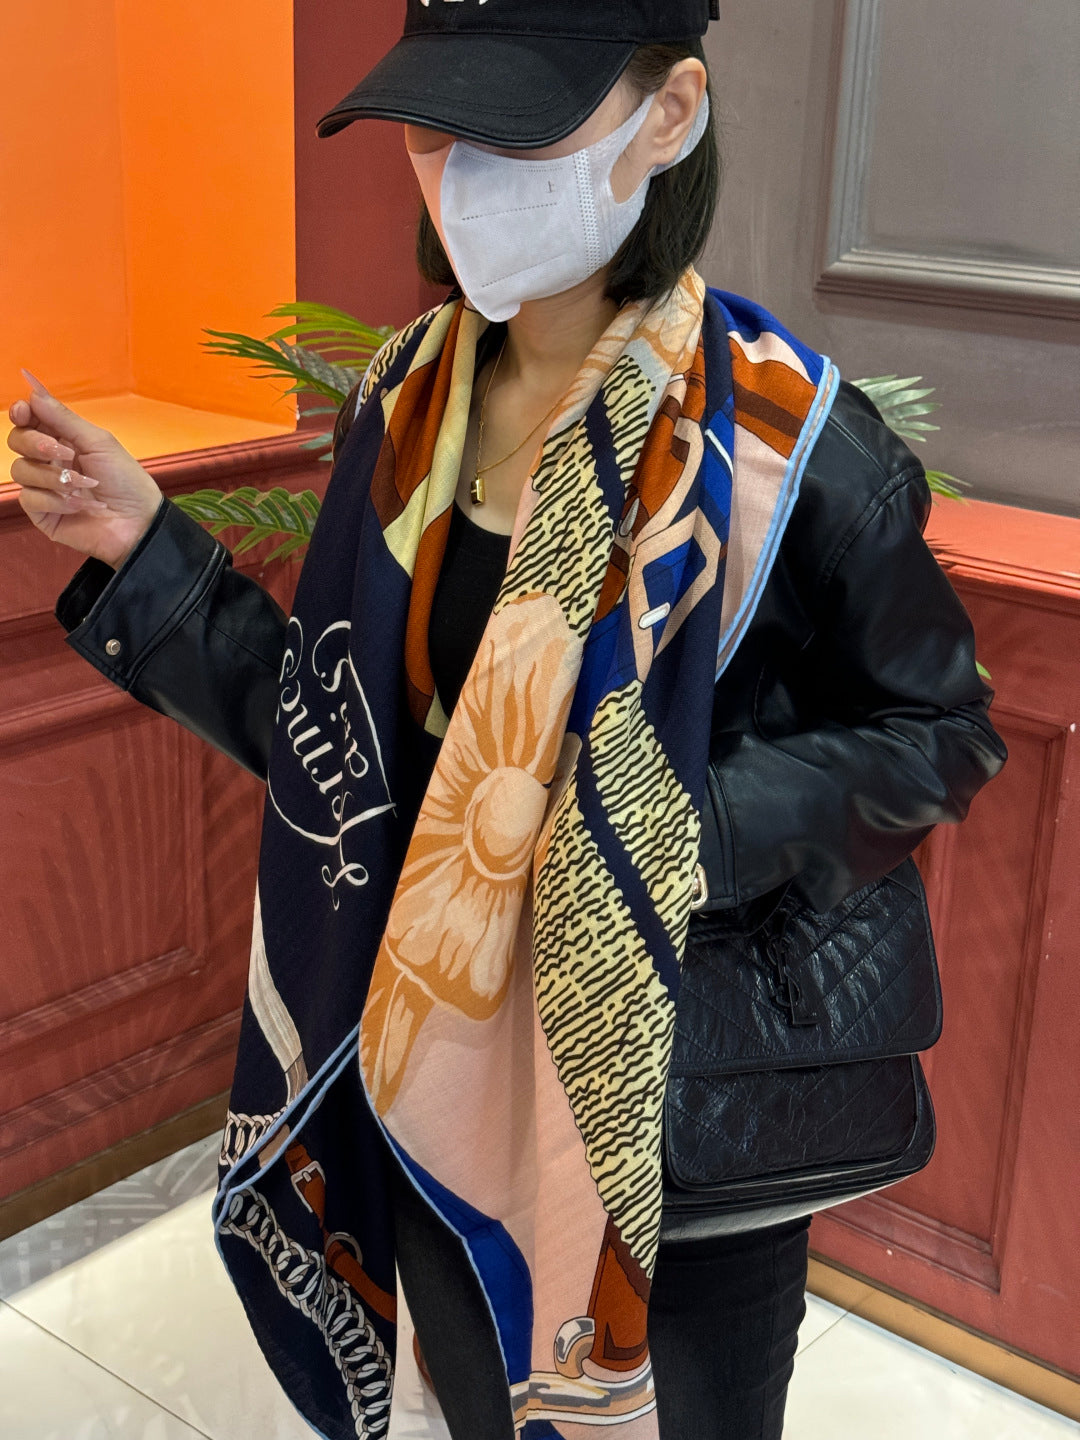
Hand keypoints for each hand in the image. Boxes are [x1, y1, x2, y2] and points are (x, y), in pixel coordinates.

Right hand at [6, 372, 163, 569]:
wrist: (139, 521)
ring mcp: (43, 488)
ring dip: (53, 477)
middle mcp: (49, 461)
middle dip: (36, 444)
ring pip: (20, 471)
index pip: (28, 420)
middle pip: (17, 441)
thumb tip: (32, 389)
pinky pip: (29, 498)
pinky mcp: (43, 513)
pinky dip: (55, 500)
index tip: (24, 411)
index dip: (21, 413)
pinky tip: (79, 504)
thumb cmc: (126, 480)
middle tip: (64, 454)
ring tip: (83, 484)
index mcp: (62, 439)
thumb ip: (63, 418)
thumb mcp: (98, 442)